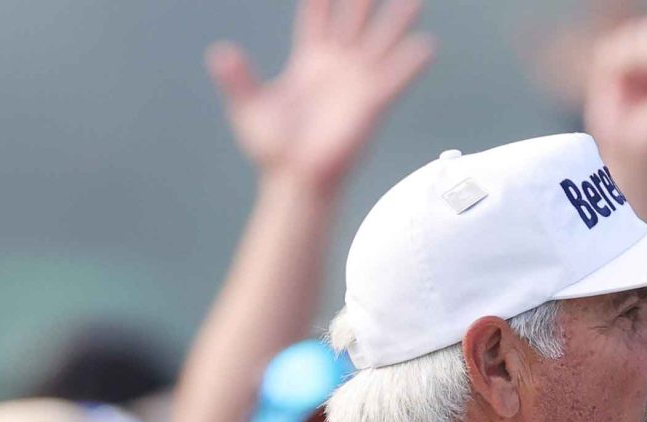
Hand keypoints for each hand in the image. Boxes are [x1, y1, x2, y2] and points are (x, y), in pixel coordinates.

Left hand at [206, 0, 435, 191]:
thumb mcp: (249, 107)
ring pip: (380, 41)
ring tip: (413, 0)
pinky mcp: (371, 103)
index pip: (316, 19)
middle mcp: (336, 67)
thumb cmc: (273, 149)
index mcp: (308, 62)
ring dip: (396, 20)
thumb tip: (220, 53)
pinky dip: (410, 62)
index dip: (320, 0)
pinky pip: (395, 78)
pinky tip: (426, 45)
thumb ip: (238, 79)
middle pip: (353, 21)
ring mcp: (356, 82)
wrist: (294, 178)